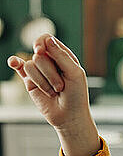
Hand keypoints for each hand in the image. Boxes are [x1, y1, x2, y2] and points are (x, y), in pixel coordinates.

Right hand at [7, 33, 99, 155]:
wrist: (69, 116)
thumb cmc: (77, 95)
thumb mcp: (74, 73)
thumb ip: (61, 56)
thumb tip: (47, 39)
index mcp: (64, 56)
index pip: (48, 40)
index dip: (42, 42)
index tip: (40, 50)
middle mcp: (50, 61)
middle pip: (38, 55)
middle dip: (49, 72)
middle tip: (61, 86)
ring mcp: (39, 71)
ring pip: (30, 66)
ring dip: (43, 81)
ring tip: (54, 91)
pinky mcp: (30, 81)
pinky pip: (20, 68)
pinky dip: (15, 63)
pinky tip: (13, 62)